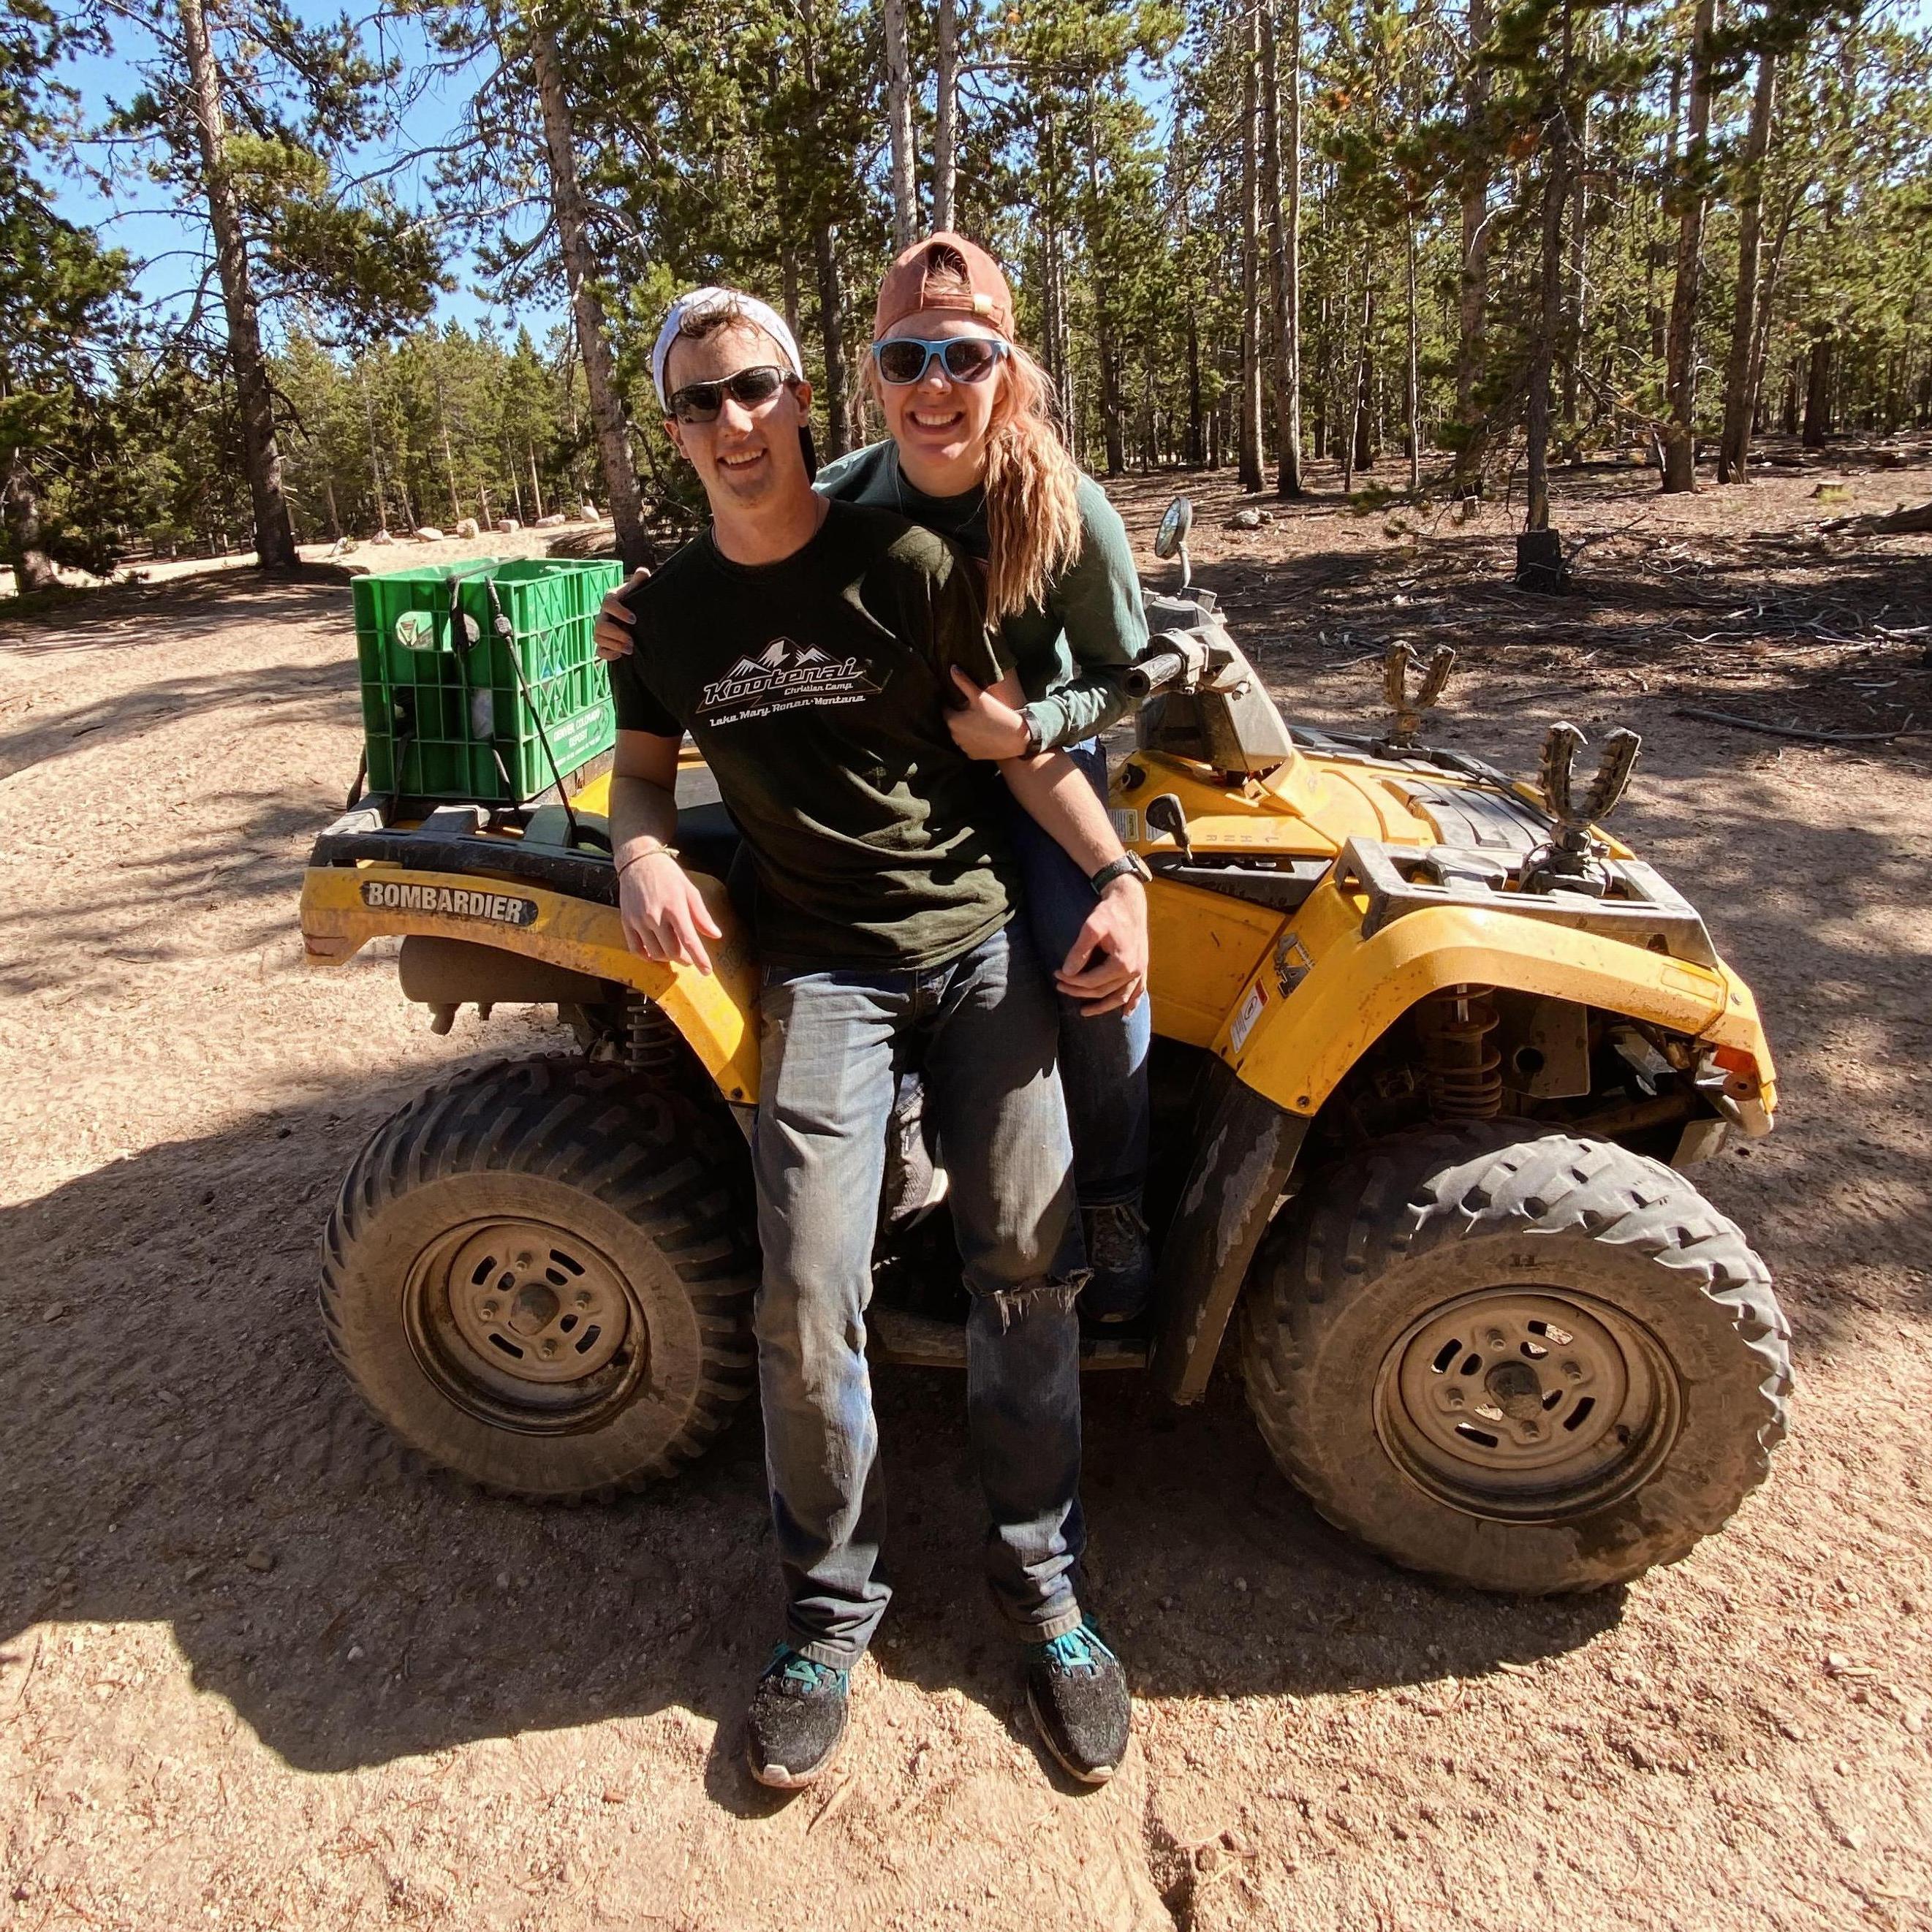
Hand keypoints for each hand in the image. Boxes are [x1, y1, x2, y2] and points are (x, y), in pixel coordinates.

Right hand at [594, 566, 650, 661]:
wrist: (634, 617)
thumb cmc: (635, 601)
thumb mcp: (638, 590)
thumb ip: (640, 581)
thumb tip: (643, 572)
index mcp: (611, 600)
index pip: (608, 603)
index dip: (619, 612)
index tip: (634, 620)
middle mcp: (603, 615)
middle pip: (601, 625)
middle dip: (616, 634)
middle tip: (632, 641)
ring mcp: (601, 630)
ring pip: (598, 638)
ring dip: (614, 646)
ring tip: (631, 649)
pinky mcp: (603, 643)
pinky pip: (599, 651)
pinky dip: (608, 655)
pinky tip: (620, 655)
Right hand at [617, 849, 720, 973]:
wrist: (638, 861)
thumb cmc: (667, 874)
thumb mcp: (690, 890)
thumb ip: (702, 915)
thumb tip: (715, 935)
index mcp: (674, 907)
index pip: (689, 941)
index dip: (700, 959)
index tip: (706, 971)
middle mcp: (655, 916)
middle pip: (672, 951)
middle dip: (685, 960)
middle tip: (690, 959)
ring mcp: (638, 920)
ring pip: (655, 952)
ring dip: (668, 958)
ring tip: (675, 953)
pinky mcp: (626, 922)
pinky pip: (635, 949)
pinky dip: (647, 957)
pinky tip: (655, 954)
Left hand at [947, 666, 1031, 759]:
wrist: (1016, 738)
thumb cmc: (998, 715)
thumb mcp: (980, 696)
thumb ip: (964, 682)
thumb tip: (952, 668)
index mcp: (953, 721)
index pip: (945, 708)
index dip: (953, 703)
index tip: (963, 700)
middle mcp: (954, 736)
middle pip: (952, 722)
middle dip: (959, 716)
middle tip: (974, 710)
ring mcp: (963, 747)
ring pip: (959, 734)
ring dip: (965, 729)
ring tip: (980, 722)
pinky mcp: (971, 755)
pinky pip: (968, 745)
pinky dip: (972, 740)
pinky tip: (983, 733)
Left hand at [1056, 876, 1147, 1016]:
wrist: (1129, 901)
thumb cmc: (1110, 912)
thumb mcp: (1091, 928)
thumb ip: (1079, 950)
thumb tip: (1067, 972)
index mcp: (1122, 963)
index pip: (1092, 982)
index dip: (1072, 981)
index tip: (1057, 974)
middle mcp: (1134, 971)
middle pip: (1103, 991)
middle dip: (1079, 991)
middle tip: (1060, 986)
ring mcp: (1140, 970)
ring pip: (1120, 997)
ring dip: (1103, 1007)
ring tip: (1084, 1012)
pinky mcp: (1142, 966)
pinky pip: (1139, 991)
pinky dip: (1132, 1003)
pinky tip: (1125, 1013)